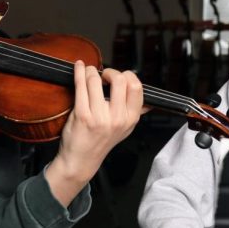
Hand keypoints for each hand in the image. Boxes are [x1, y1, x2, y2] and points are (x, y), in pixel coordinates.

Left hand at [44, 61, 143, 205]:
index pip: (137, 87)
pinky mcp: (82, 115)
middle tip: (103, 75)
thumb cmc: (100, 142)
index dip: (128, 76)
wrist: (81, 160)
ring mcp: (99, 116)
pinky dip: (79, 72)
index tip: (119, 77)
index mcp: (131, 119)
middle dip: (110, 72)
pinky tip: (79, 68)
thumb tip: (149, 102)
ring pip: (96, 80)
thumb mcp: (125, 130)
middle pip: (120, 80)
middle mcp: (117, 118)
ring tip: (89, 73)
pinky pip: (81, 85)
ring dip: (91, 71)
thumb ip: (136, 113)